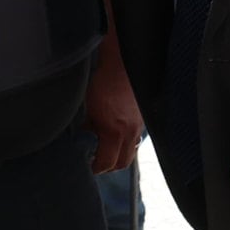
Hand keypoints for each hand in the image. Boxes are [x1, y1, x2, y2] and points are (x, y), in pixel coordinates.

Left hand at [83, 36, 142, 173]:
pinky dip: (127, 140)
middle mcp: (131, 132)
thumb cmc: (104, 80)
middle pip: (123, 163)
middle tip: (97, 161)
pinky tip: (117, 130)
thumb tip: (86, 138)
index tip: (88, 165)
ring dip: (120, 153)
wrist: (123, 61)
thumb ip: (89, 127)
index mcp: (115, 132)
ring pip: (132, 150)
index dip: (96, 168)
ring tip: (107, 146)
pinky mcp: (143, 117)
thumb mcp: (89, 107)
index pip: (107, 163)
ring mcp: (140, 125)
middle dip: (110, 166)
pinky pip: (136, 136)